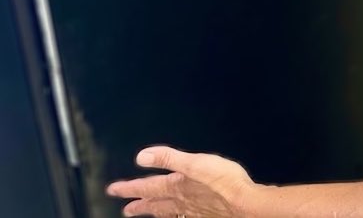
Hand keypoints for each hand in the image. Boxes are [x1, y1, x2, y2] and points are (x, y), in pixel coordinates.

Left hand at [106, 146, 260, 216]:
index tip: (113, 190)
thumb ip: (168, 158)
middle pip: (154, 204)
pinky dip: (175, 216)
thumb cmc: (222, 180)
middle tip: (125, 208)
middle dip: (139, 204)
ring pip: (167, 212)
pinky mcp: (204, 214)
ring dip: (154, 212)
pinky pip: (182, 217)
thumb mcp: (194, 163)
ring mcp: (192, 210)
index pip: (148, 187)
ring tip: (144, 213)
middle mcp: (180, 201)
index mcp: (176, 186)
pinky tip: (178, 215)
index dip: (129, 188)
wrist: (243, 202)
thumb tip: (140, 156)